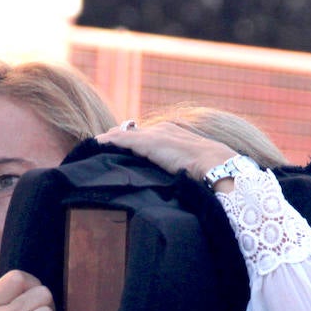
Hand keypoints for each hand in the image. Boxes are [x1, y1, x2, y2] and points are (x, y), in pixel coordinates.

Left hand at [96, 121, 235, 182]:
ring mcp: (155, 134)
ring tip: (92, 148)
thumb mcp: (194, 168)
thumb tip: (178, 180)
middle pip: (132, 132)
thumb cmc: (211, 172)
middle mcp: (163, 129)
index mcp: (174, 134)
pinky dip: (107, 142)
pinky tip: (95, 145)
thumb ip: (181, 168)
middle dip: (116, 141)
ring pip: (123, 134)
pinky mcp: (147, 142)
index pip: (146, 136)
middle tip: (101, 150)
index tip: (118, 149)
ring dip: (109, 141)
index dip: (131, 142)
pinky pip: (120, 138)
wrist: (218, 165)